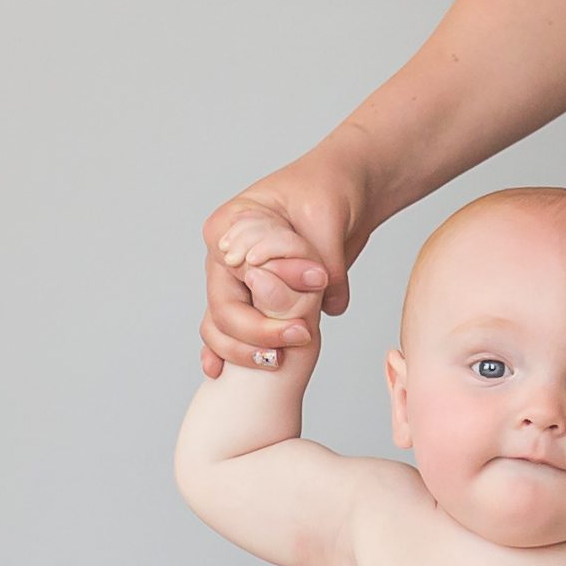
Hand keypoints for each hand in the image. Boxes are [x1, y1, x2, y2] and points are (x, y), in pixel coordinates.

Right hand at [200, 165, 366, 376]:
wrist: (344, 191)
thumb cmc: (326, 191)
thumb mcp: (324, 221)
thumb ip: (322, 263)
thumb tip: (328, 305)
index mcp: (228, 228)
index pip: (233, 278)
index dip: (268, 299)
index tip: (312, 292)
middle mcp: (225, 257)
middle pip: (224, 311)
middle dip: (258, 334)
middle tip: (301, 339)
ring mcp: (237, 280)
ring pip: (224, 327)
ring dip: (247, 351)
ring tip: (279, 362)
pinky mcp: (258, 298)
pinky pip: (234, 330)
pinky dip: (229, 353)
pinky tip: (220, 375)